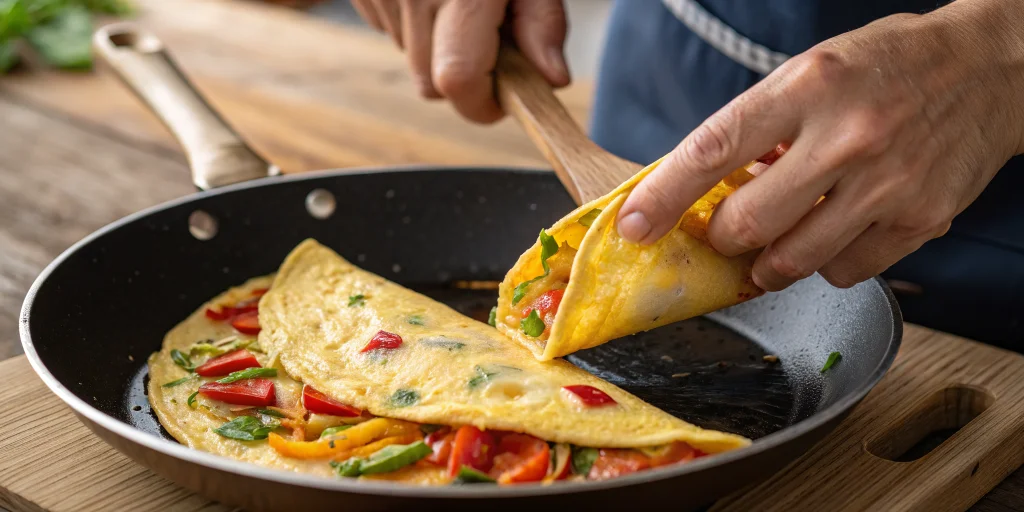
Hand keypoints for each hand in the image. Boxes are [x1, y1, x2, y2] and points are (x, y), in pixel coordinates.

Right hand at [352, 0, 569, 122]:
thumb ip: (542, 23)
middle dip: (465, 78)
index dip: (484, 103)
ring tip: (460, 3)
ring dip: (437, 49)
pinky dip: (412, 23)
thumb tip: (550, 80)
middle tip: (492, 39)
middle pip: (432, 85)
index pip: (459, 82)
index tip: (503, 99)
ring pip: (409, 60)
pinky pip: (386, 30)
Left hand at [616, 0, 1023, 290]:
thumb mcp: (812, 72)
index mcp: (807, 87)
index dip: (662, 197)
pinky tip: (835, 232)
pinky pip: (846, 273)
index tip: (633, 227)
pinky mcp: (920, 220)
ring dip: (766, 263)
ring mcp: (888, 183)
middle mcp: (846, 136)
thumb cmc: (888, 67)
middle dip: (721, 238)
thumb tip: (701, 190)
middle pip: (747, 224)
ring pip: (792, 261)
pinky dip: (825, 265)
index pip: (712, 150)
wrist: (992, 68)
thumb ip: (758, 128)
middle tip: (724, 231)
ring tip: (775, 241)